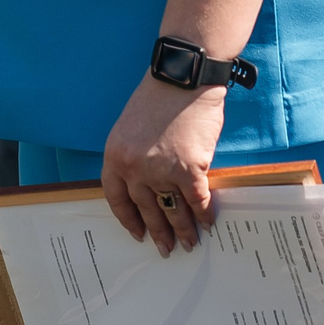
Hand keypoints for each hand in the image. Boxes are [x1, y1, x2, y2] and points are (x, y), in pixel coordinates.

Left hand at [101, 76, 226, 255]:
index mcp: (115, 156)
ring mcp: (161, 171)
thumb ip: (134, 155)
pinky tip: (208, 223)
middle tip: (165, 247)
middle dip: (158, 232)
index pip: (117, 198)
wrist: (183, 77)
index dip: (128, 219)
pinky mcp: (189, 169)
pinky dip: (204, 214)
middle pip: (146, 209)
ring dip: (182, 230)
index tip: (137, 233)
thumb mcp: (131, 126)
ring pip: (172, 210)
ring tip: (188, 244)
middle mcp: (134, 168)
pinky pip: (197, 200)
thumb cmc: (159, 96)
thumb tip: (149, 185)